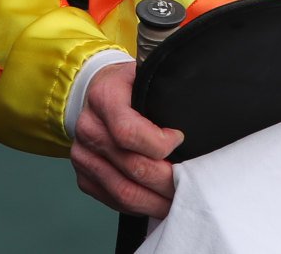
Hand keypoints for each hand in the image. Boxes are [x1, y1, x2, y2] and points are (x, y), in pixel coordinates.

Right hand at [70, 61, 184, 216]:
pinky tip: (157, 201)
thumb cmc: (127, 86)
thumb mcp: (144, 73)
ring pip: (124, 192)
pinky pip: (114, 201)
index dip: (160, 143)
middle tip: (189, 183)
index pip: (129, 132)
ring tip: (178, 200)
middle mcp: (89, 128)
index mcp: (104, 97)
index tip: (180, 139)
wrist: (94, 93)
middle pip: (132, 167)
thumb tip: (196, 107)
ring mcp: (83, 156)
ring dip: (155, 201)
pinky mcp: (84, 177)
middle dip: (166, 181)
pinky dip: (139, 206)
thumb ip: (164, 87)